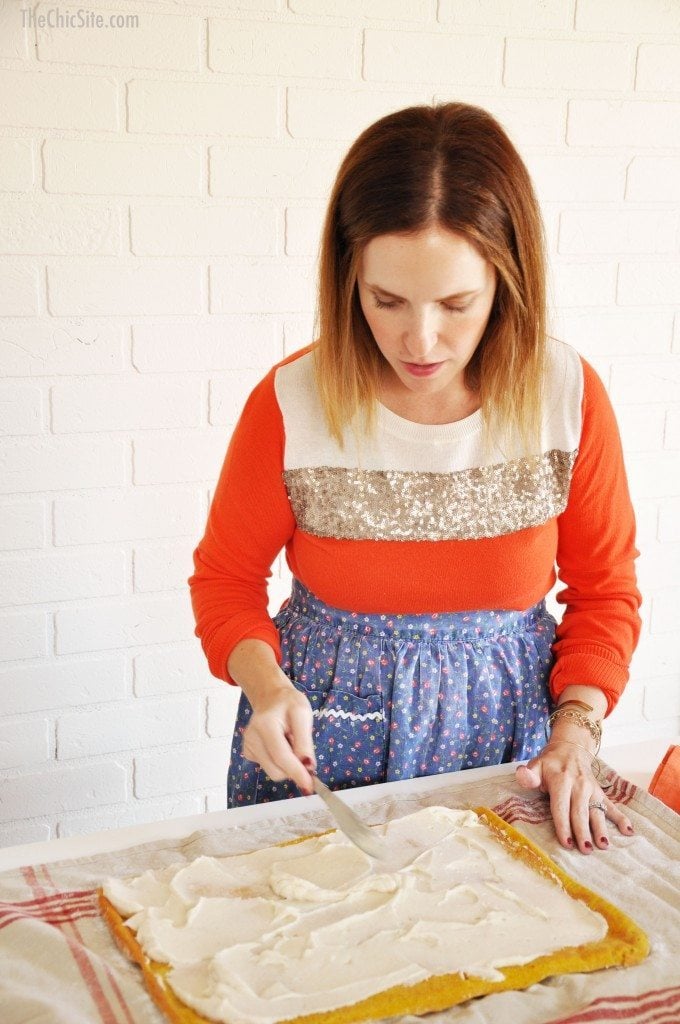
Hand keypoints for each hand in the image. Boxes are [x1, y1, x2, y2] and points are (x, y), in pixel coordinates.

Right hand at [241, 681, 315, 794]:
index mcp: (264, 725)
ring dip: (287, 764)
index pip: (281, 756)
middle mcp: (252, 738)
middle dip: (294, 768)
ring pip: (273, 772)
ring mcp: (248, 746)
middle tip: (301, 749)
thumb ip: (305, 742)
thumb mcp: (303, 714)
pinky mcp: (249, 753)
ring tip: (289, 742)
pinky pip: (269, 767)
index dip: (296, 772)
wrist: (271, 698)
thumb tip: (308, 767)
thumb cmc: (288, 703)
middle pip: (276, 770)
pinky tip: (280, 744)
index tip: (309, 785)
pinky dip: (279, 761)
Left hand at [515, 739, 633, 853]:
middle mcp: (579, 785)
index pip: (561, 806)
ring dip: (601, 829)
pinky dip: (621, 818)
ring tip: (603, 845)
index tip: (566, 843)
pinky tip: (629, 831)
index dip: (563, 825)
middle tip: (585, 850)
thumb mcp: (536, 765)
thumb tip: (522, 775)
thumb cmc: (549, 763)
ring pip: (596, 812)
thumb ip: (528, 774)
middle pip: (580, 812)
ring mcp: (592, 790)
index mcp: (561, 780)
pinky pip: (612, 806)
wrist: (570, 748)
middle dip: (583, 832)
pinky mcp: (601, 793)